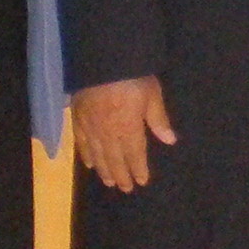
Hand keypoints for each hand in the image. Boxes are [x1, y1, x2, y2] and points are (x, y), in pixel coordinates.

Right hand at [73, 76, 174, 192]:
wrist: (101, 60)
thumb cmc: (131, 75)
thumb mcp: (151, 94)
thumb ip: (158, 119)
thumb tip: (170, 141)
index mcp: (128, 128)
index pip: (134, 155)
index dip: (138, 169)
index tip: (142, 181)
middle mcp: (108, 133)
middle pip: (115, 159)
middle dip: (121, 175)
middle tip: (126, 188)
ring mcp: (91, 127)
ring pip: (97, 155)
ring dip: (104, 170)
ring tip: (109, 182)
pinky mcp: (77, 118)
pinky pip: (81, 142)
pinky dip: (85, 155)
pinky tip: (89, 164)